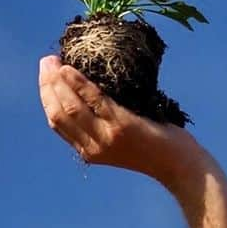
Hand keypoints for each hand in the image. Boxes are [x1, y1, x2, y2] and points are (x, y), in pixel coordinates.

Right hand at [38, 56, 198, 183]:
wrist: (180, 166)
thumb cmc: (155, 148)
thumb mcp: (121, 142)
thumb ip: (103, 125)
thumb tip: (89, 91)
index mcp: (89, 152)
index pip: (57, 123)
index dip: (47, 98)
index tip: (45, 77)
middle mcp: (93, 147)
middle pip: (58, 113)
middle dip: (47, 85)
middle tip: (46, 62)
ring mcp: (106, 137)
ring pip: (71, 106)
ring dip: (58, 81)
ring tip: (54, 62)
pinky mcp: (122, 126)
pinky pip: (94, 99)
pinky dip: (79, 83)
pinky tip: (71, 69)